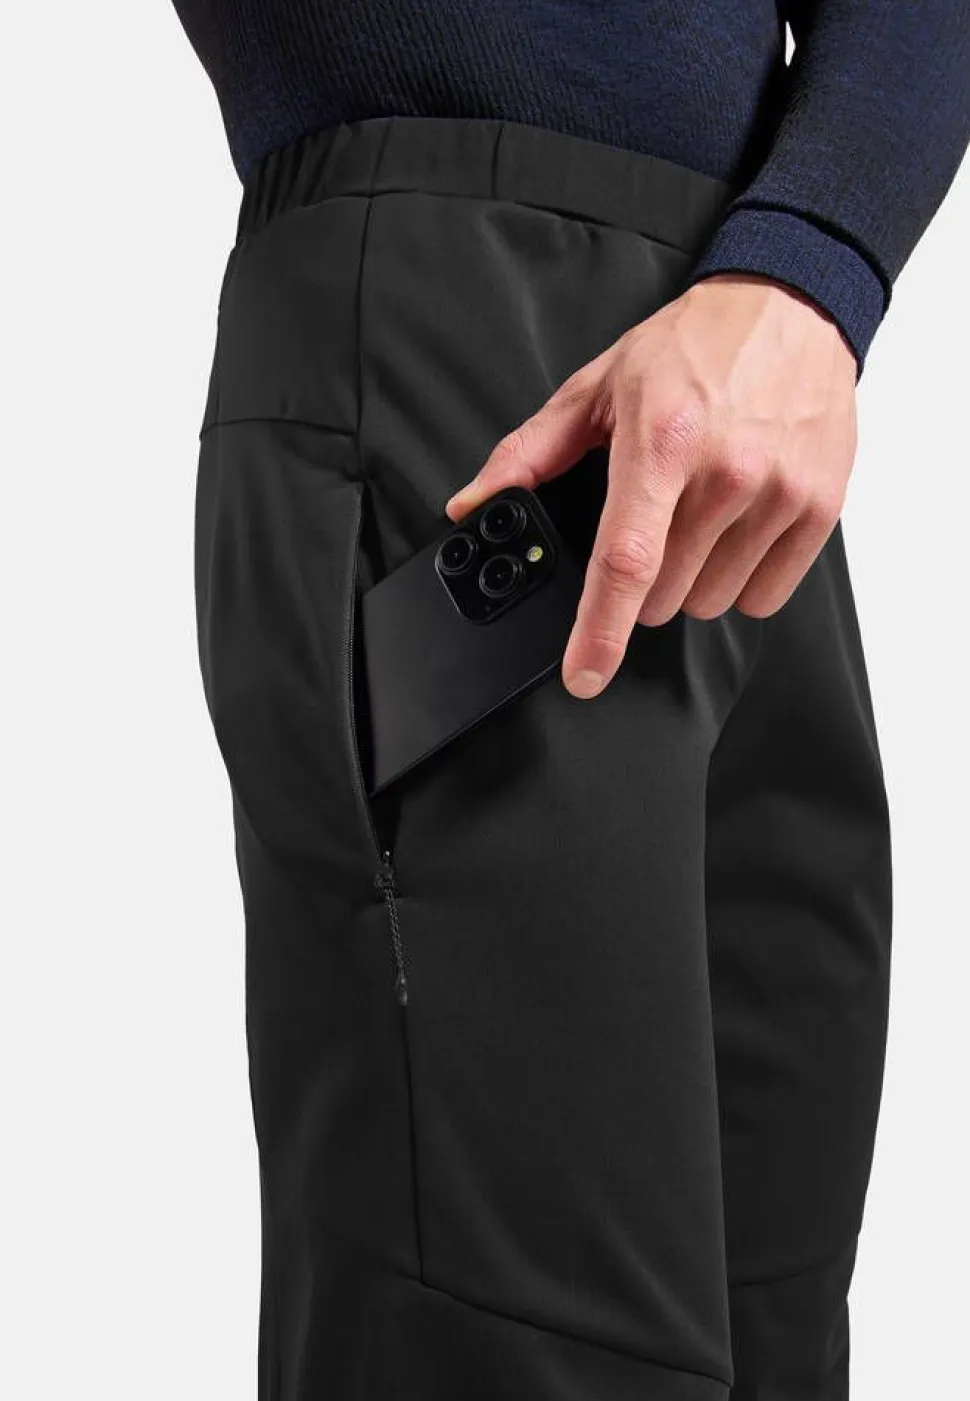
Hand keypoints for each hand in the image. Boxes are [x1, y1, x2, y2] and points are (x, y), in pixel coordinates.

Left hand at [446, 274, 857, 698]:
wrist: (790, 307)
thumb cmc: (692, 348)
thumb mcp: (596, 389)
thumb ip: (528, 454)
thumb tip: (473, 504)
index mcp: (661, 442)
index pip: (625, 561)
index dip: (600, 631)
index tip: (583, 675)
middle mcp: (727, 471)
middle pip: (662, 594)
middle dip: (642, 579)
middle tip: (652, 518)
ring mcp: (779, 492)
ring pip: (710, 602)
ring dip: (692, 579)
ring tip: (699, 513)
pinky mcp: (820, 507)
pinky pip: (764, 597)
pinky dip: (741, 579)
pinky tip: (737, 527)